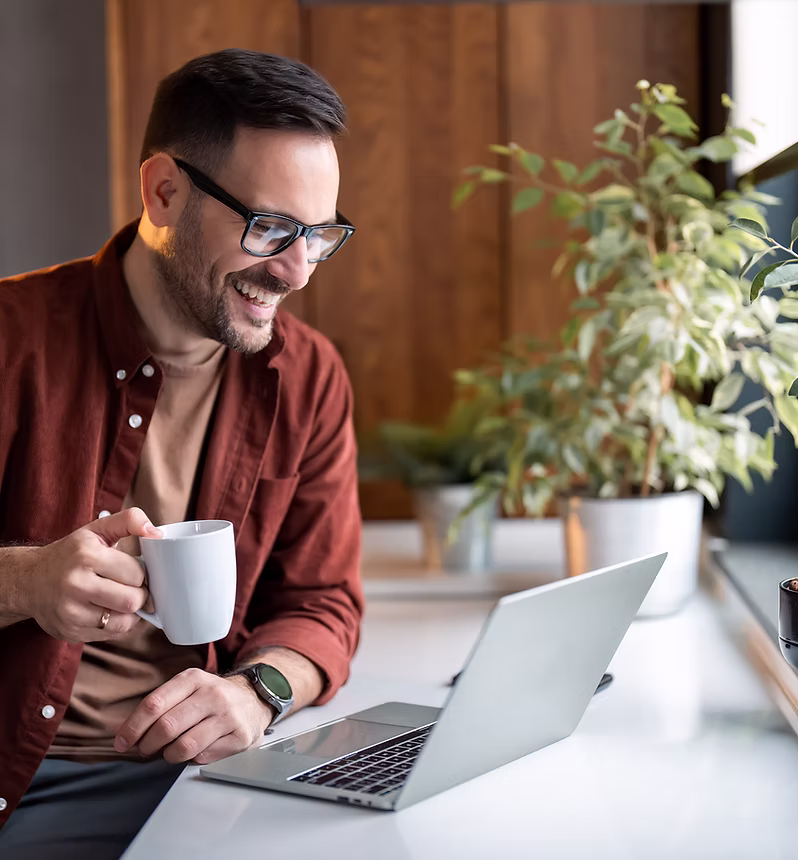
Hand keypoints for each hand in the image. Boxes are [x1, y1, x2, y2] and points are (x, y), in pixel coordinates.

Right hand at [22, 508, 160, 642]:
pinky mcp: (70, 631)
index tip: (134, 572)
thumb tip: (155, 532)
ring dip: (129, 612)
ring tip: (120, 599)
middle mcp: (76, 585)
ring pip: (123, 621)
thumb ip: (129, 521)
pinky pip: (110, 634)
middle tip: (132, 588)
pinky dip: (116, 624)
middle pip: (132, 601)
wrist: (29, 581)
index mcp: (87, 556)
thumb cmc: (70, 554)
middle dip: (139, 595)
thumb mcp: (96, 530)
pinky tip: (107, 610)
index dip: (141, 574)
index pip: (137, 574)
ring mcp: (71, 612)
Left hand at [114, 668, 274, 763]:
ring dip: (169, 755)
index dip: (133, 727)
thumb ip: (160, 706)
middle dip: (148, 745)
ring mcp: (228, 715)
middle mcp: (212, 694)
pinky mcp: (239, 736)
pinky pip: (203, 757)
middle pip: (166, 727)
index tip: (122, 742)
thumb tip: (126, 733)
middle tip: (145, 750)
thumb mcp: (187, 689)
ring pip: (184, 747)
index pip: (154, 704)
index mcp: (193, 679)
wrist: (253, 699)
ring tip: (170, 751)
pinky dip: (193, 759)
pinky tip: (196, 750)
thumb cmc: (211, 698)